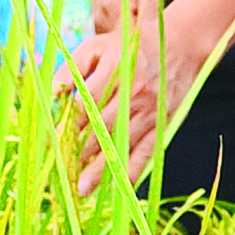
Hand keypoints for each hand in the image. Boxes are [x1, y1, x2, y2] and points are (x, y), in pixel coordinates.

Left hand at [53, 13, 205, 195]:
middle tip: (62, 174)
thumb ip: (73, 67)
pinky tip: (120, 185)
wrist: (182, 46)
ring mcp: (150, 111)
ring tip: (83, 189)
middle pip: (101, 128)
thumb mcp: (99, 46)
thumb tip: (55, 93)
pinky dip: (134, 169)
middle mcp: (132, 93)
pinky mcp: (163, 123)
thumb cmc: (133, 44)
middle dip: (80, 153)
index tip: (52, 144)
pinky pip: (147, 150)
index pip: (85, 104)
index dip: (67, 125)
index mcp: (115, 70)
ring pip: (122, 144)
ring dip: (102, 168)